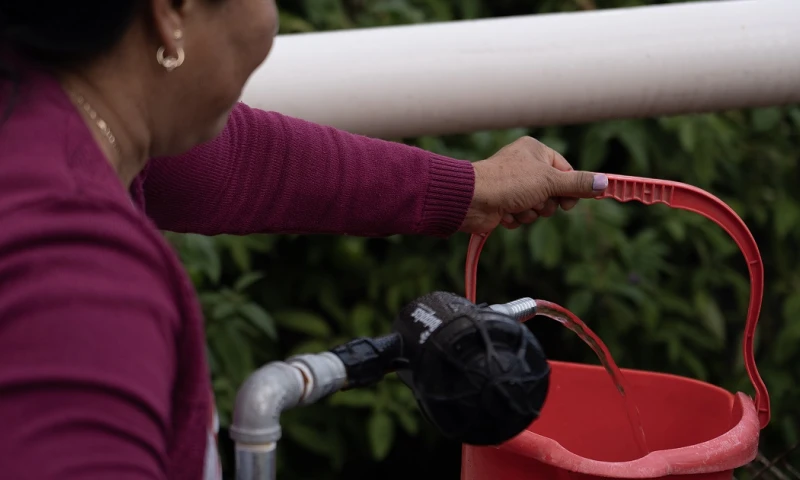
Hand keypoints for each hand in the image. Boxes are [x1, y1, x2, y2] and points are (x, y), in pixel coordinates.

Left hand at [460, 136, 607, 233]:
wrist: (473, 200)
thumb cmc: (509, 182)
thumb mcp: (550, 181)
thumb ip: (578, 183)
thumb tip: (604, 183)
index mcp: (535, 151)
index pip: (564, 170)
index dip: (569, 188)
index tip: (570, 202)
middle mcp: (524, 166)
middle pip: (553, 191)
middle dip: (546, 203)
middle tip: (537, 202)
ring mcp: (513, 185)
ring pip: (537, 206)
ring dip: (530, 212)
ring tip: (517, 206)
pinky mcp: (503, 203)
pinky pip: (521, 215)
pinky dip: (516, 218)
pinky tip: (505, 213)